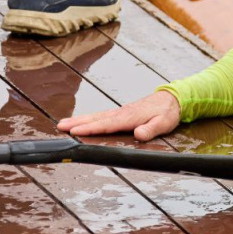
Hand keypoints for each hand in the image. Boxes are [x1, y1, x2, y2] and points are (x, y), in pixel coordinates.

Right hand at [57, 90, 180, 141]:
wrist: (172, 99)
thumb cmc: (167, 113)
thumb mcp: (163, 123)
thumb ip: (151, 130)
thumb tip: (138, 135)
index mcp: (129, 117)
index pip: (107, 124)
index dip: (91, 129)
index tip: (75, 131)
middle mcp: (121, 113)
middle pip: (96, 118)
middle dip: (77, 123)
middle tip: (60, 127)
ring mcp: (120, 112)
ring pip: (96, 116)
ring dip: (79, 120)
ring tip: (63, 124)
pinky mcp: (121, 113)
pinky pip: (101, 116)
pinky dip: (89, 118)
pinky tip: (81, 122)